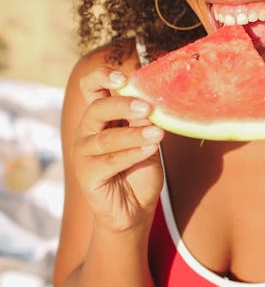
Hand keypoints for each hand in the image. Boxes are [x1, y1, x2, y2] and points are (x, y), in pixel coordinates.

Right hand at [73, 66, 164, 231]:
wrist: (135, 209)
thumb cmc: (140, 170)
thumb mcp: (147, 139)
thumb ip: (144, 121)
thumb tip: (149, 102)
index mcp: (100, 116)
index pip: (90, 87)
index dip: (101, 77)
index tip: (121, 77)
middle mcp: (87, 131)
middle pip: (97, 109)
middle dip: (123, 105)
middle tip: (148, 107)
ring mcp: (83, 153)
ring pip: (107, 138)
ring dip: (135, 134)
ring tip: (159, 134)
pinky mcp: (86, 174)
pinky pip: (110, 161)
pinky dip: (133, 154)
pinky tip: (151, 149)